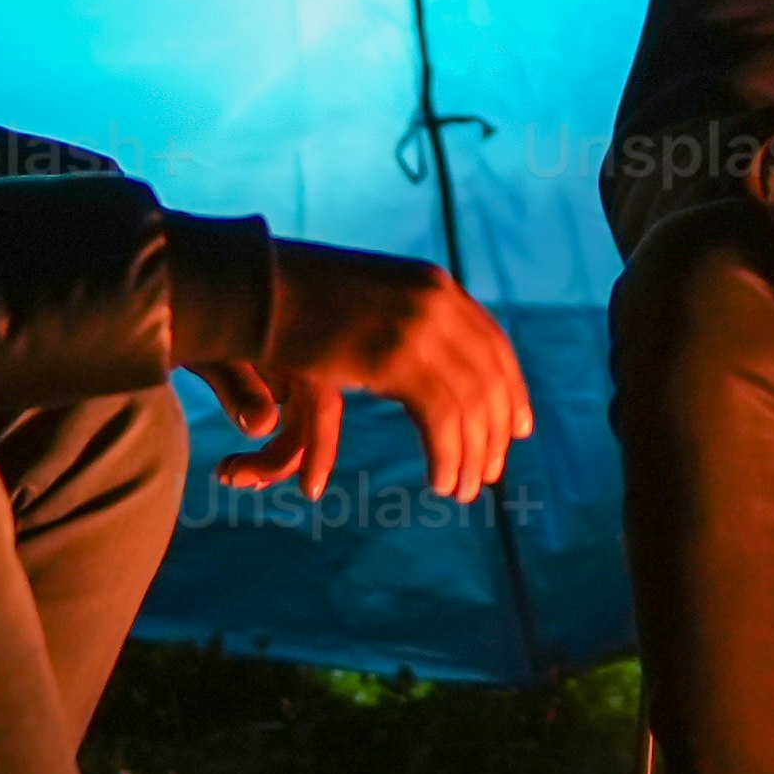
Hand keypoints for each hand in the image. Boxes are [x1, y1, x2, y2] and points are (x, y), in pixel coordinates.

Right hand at [226, 242, 531, 502]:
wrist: (254, 287)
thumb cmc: (297, 299)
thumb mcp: (367, 299)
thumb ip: (405, 321)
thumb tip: (434, 357)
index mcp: (435, 284)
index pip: (494, 344)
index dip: (512, 391)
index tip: (519, 430)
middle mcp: (437, 300)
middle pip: (489, 377)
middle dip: (494, 431)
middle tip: (490, 473)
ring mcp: (419, 325)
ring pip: (469, 404)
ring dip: (470, 454)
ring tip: (462, 489)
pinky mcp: (394, 357)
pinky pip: (441, 418)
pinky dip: (447, 455)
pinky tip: (441, 480)